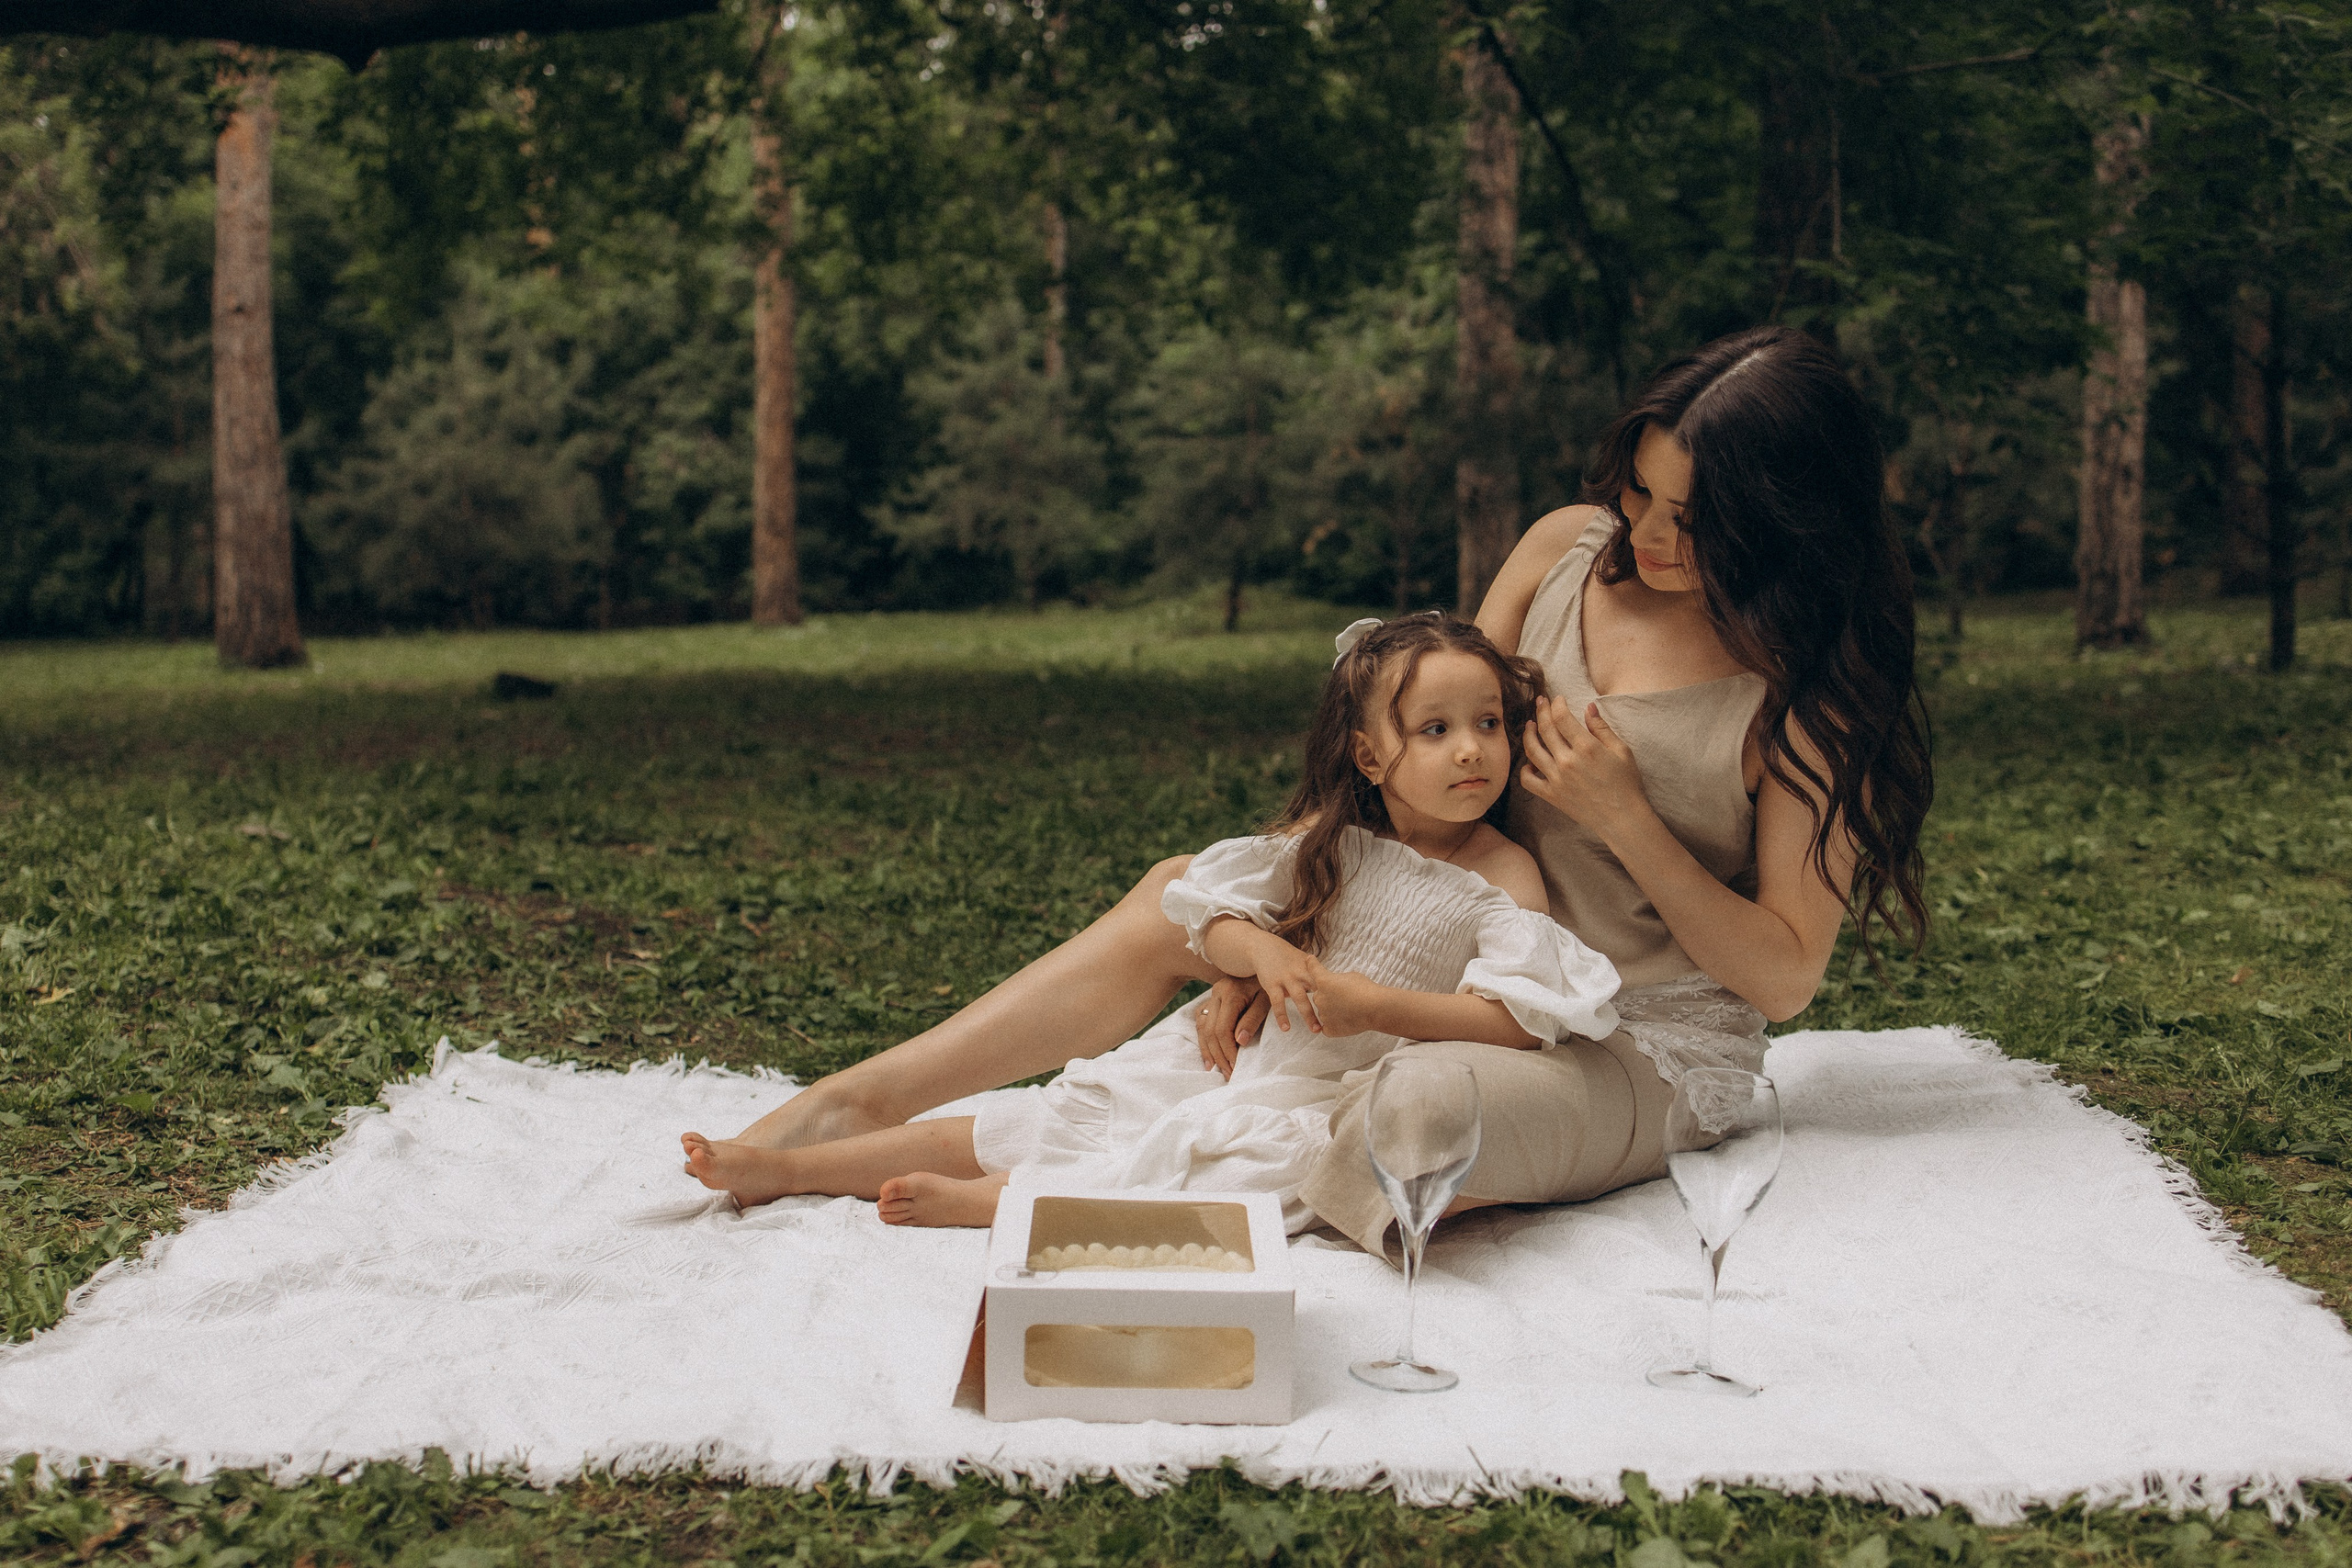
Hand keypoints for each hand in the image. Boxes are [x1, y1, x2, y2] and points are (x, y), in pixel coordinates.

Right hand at [1193, 976, 1269, 1076]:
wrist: (1263, 963)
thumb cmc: (1269, 985)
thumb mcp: (1266, 1001)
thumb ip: (1252, 1020)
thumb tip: (1240, 1042)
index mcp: (1230, 993)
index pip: (1222, 1030)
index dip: (1228, 1051)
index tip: (1237, 1066)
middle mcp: (1216, 994)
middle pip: (1210, 1031)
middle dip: (1219, 1055)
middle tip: (1229, 1073)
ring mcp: (1211, 996)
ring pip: (1202, 1027)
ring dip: (1208, 1050)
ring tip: (1216, 1069)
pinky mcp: (1211, 1000)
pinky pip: (1201, 1021)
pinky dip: (1203, 1039)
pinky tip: (1208, 1054)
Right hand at [1248, 935, 1329, 1039]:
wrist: (1264, 948)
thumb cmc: (1288, 959)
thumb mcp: (1304, 962)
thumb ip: (1316, 976)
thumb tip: (1332, 990)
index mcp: (1310, 968)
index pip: (1327, 981)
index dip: (1338, 992)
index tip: (1349, 1005)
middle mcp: (1301, 973)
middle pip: (1317, 990)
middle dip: (1327, 1005)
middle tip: (1337, 1021)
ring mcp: (1286, 979)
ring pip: (1300, 998)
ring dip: (1308, 1015)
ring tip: (1315, 1030)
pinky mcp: (1272, 985)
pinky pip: (1278, 1003)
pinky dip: (1282, 1016)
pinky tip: (1286, 1028)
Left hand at [1302, 969, 1386, 1037]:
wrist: (1376, 1009)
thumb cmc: (1366, 990)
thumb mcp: (1351, 977)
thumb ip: (1338, 980)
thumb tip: (1335, 986)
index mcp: (1324, 981)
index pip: (1314, 969)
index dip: (1312, 964)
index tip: (1309, 960)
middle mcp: (1320, 997)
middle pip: (1319, 995)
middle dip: (1328, 996)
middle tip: (1345, 997)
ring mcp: (1323, 1015)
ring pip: (1324, 1012)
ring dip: (1332, 1010)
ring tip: (1351, 1010)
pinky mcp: (1329, 1029)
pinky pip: (1328, 1027)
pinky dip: (1335, 1025)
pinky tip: (1347, 1022)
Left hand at [1521, 695, 1648, 841]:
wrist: (1622, 818)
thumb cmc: (1627, 784)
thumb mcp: (1622, 751)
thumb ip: (1602, 728)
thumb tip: (1588, 707)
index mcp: (1587, 748)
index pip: (1562, 717)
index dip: (1557, 704)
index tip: (1558, 699)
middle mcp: (1568, 761)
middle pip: (1545, 729)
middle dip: (1541, 711)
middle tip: (1540, 702)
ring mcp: (1556, 779)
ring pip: (1532, 750)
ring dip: (1528, 734)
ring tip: (1530, 725)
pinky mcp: (1551, 795)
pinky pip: (1528, 780)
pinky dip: (1525, 768)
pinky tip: (1532, 761)